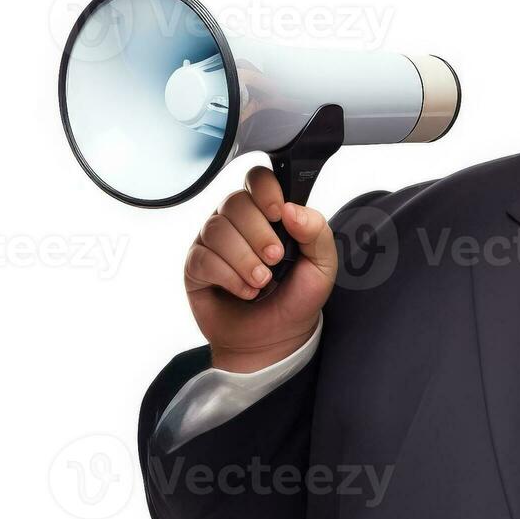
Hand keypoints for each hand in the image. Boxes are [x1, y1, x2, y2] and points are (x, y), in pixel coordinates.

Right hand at [184, 166, 337, 372]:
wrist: (276, 338)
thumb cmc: (297, 298)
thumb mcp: (323, 266)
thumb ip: (316, 231)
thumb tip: (291, 209)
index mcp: (267, 213)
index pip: (257, 179)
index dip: (265, 191)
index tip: (278, 214)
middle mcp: (237, 222)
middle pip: (235, 203)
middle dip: (259, 233)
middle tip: (275, 259)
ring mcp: (214, 242)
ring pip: (217, 229)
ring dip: (245, 259)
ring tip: (262, 282)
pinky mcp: (197, 266)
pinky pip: (204, 257)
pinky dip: (229, 277)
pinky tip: (245, 291)